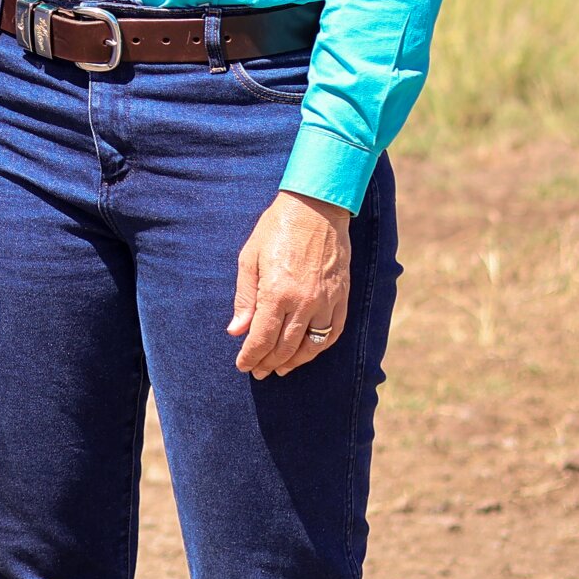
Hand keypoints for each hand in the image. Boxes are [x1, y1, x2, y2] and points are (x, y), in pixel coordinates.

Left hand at [228, 190, 352, 377]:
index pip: (261, 338)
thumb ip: (244, 297)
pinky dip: (318, 349)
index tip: (242, 365)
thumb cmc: (277, 228)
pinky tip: (307, 353)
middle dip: (268, 363)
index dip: (251, 356)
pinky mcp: (341, 298)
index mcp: (276, 292)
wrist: (317, 208)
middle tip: (258, 371)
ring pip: (310, 346)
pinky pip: (332, 334)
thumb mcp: (250, 257)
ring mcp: (326, 302)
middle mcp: (303, 302)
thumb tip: (236, 331)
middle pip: (284, 347)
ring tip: (280, 369)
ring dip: (293, 362)